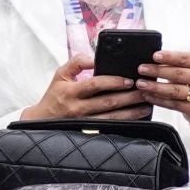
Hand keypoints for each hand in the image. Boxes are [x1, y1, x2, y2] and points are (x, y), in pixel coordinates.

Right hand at [21, 55, 149, 121]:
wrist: (43, 120)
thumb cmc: (55, 95)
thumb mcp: (61, 75)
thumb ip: (77, 63)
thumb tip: (95, 57)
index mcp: (70, 91)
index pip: (94, 84)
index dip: (113, 82)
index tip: (129, 80)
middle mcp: (78, 108)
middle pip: (108, 102)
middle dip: (129, 97)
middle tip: (145, 92)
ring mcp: (85, 122)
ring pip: (112, 118)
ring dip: (132, 113)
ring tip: (146, 106)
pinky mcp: (90, 132)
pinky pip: (111, 128)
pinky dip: (125, 124)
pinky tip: (137, 119)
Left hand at [138, 50, 189, 140]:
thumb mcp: (188, 69)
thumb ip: (173, 64)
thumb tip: (150, 61)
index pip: (184, 58)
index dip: (169, 57)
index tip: (154, 56)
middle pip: (179, 74)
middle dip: (158, 71)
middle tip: (141, 69)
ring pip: (176, 91)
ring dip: (156, 87)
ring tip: (141, 84)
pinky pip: (175, 104)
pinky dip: (159, 100)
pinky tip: (148, 96)